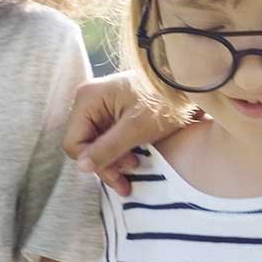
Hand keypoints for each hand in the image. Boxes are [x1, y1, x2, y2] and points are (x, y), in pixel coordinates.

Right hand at [59, 73, 190, 195]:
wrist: (187, 84)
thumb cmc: (163, 102)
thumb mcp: (135, 130)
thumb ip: (107, 149)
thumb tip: (81, 167)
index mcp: (88, 99)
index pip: (74, 142)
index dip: (93, 161)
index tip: (117, 171)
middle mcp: (89, 100)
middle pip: (85, 143)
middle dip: (106, 163)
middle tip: (127, 178)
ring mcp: (101, 105)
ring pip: (97, 142)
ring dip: (113, 159)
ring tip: (135, 166)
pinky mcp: (113, 110)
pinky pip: (108, 136)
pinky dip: (119, 150)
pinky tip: (134, 159)